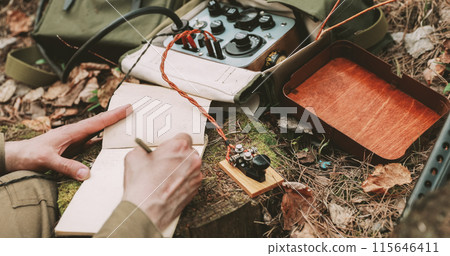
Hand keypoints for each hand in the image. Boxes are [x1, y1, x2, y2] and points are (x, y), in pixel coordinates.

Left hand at [4, 104, 129, 180]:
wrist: (18, 157)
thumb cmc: (29, 154)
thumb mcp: (47, 161)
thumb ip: (67, 166)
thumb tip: (86, 173)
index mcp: (72, 131)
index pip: (98, 122)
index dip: (114, 115)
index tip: (128, 107)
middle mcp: (77, 134)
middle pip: (102, 124)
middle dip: (118, 117)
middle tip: (135, 111)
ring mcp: (77, 141)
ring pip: (99, 133)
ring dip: (113, 129)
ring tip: (129, 125)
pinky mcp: (75, 148)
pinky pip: (94, 143)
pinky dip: (105, 141)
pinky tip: (112, 143)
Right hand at [122, 133, 202, 230]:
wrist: (145, 212)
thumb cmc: (142, 187)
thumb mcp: (134, 157)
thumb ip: (145, 149)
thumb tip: (146, 151)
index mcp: (179, 147)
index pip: (183, 136)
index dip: (173, 143)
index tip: (168, 147)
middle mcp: (191, 160)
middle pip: (187, 152)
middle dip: (176, 156)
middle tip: (163, 162)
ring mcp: (196, 176)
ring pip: (190, 166)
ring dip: (180, 169)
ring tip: (164, 176)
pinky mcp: (195, 189)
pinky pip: (191, 179)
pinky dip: (182, 181)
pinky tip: (168, 185)